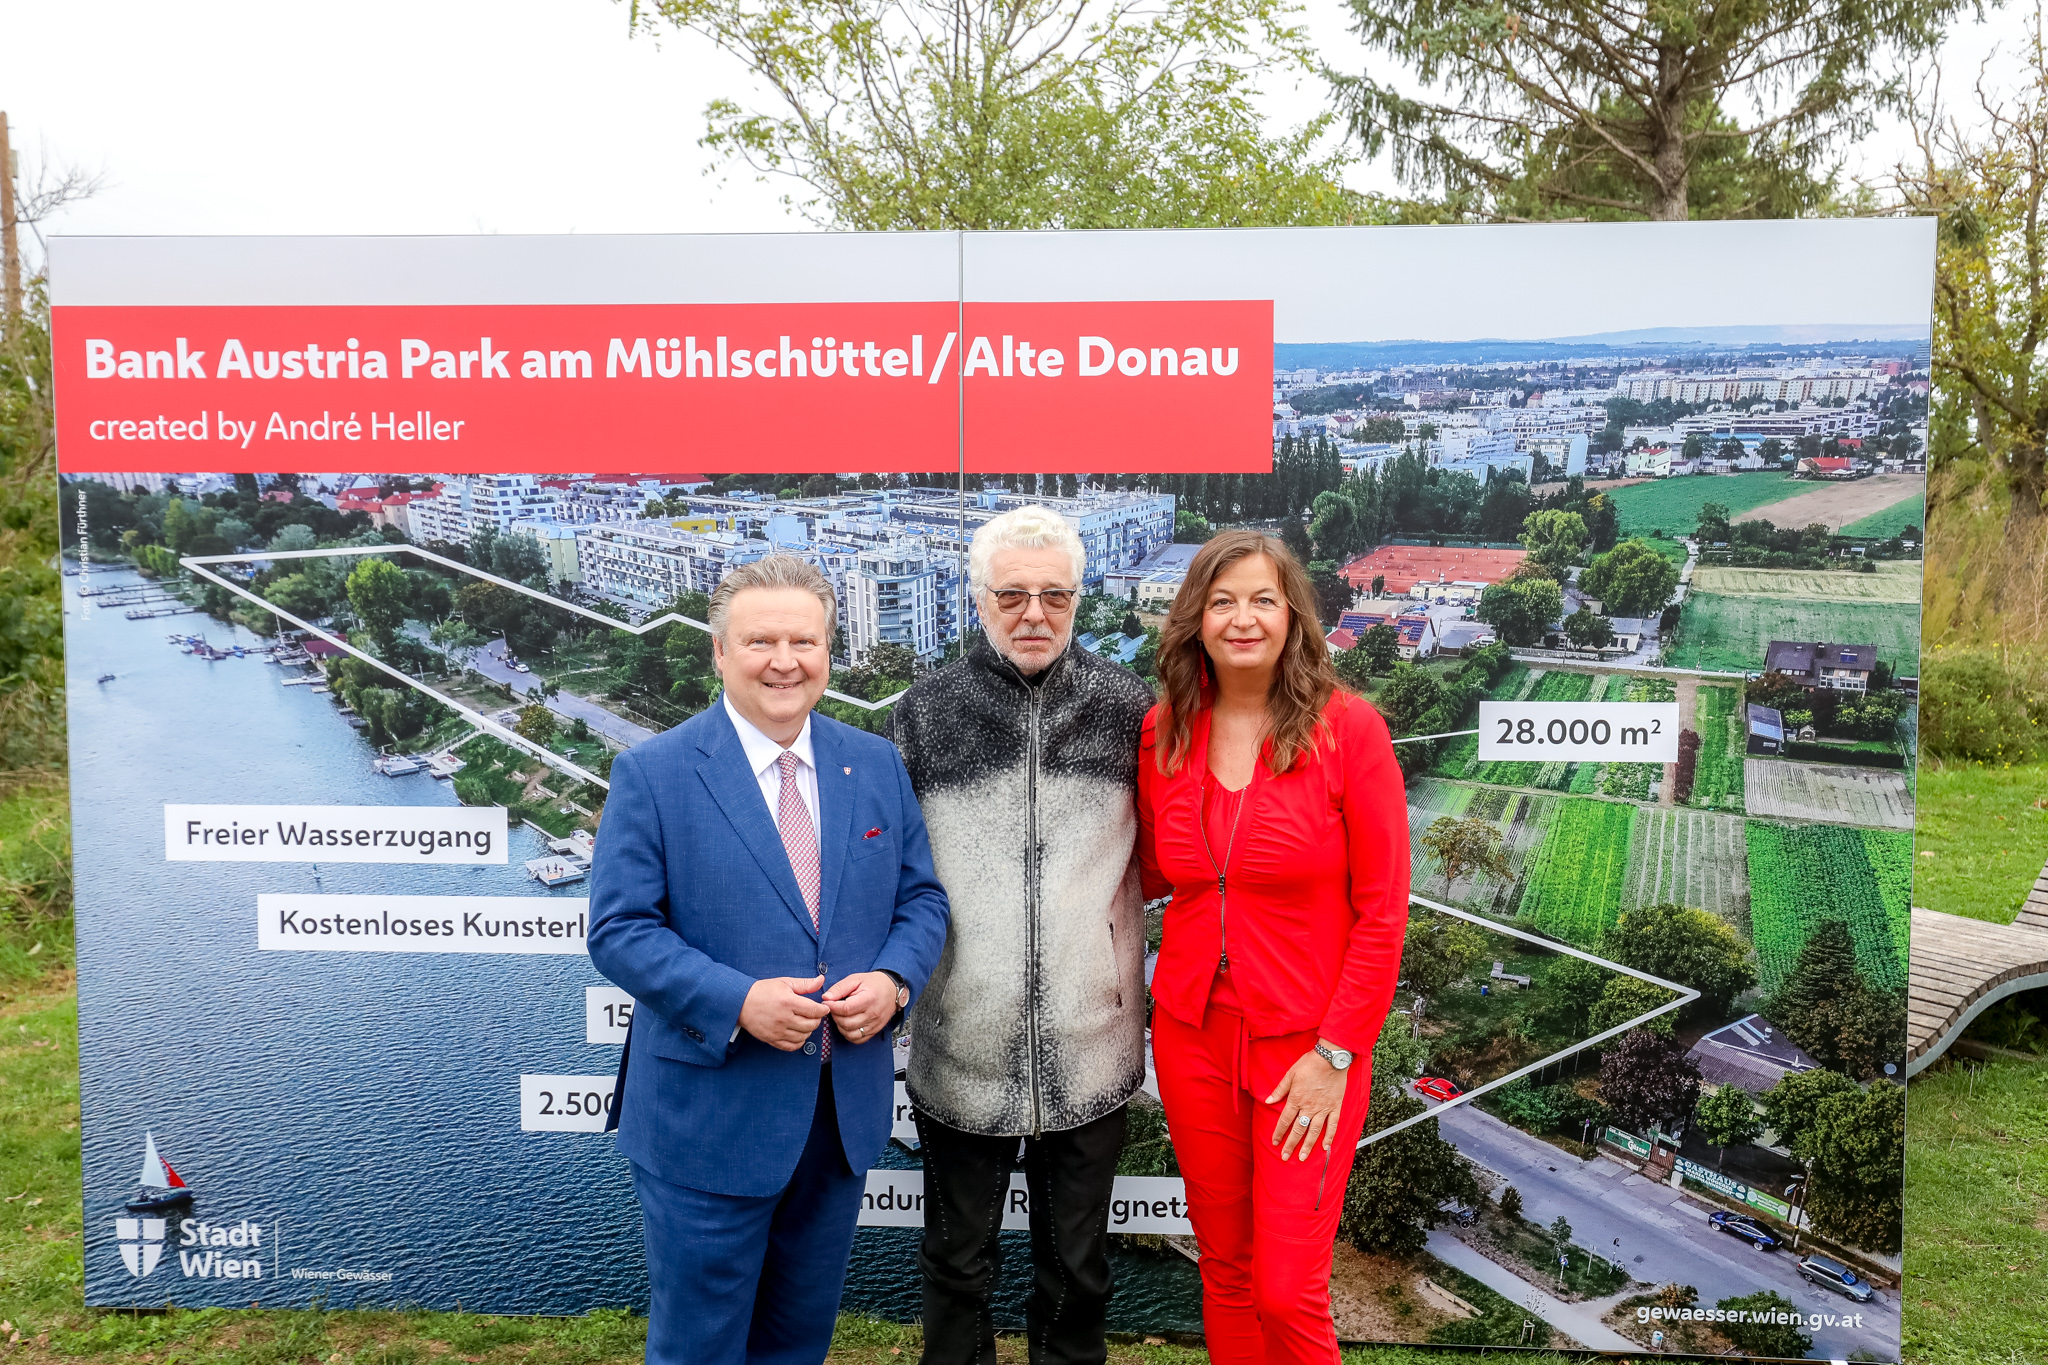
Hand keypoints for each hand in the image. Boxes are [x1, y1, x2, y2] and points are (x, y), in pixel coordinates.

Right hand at [739, 975, 829, 1050]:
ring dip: (808, 1030)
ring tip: (804, 1022)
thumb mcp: (784, 983)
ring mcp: (777, 1031)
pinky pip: (792, 1046)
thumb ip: (805, 984)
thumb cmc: (763, 991)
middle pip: (811, 1025)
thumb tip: (821, 980)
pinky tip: (797, 1032)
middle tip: (813, 1014)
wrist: (741, 1002)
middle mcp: (783, 1018)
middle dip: (817, 1019)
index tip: (823, 1008)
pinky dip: (799, 1041)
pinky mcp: (772, 1039)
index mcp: (788, 1002)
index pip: (814, 1011)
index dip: (823, 1010)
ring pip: (804, 1036)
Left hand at [823, 971, 899, 1043]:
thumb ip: (840, 988)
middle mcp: (873, 1014)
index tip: (827, 1003)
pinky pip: (858, 1039)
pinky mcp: (875, 1031)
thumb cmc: (873, 983)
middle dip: (835, 1016)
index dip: (832, 1007)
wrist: (892, 990)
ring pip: (851, 1033)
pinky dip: (849, 1034)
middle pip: (847, 1023)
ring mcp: (875, 1024)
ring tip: (840, 1016)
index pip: (846, 1009)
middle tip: (834, 1008)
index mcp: (868, 999)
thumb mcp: (855, 979)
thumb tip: (826, 998)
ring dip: (841, 1026)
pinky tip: (847, 1024)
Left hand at [1267, 1043, 1349, 1159]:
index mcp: (1296, 1099)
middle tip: (1285, 1157)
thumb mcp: (1290, 1074)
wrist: (1330, 1059)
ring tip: (1303, 1157)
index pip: (1285, 1120)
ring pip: (1314, 1131)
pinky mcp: (1335, 1107)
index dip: (1279, 1132)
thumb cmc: (1309, 1064)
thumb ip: (1279, 1090)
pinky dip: (1329, 1137)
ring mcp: (1323, 1109)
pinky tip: (1325, 1147)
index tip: (1275, 1142)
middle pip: (1298, 1129)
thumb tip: (1268, 1101)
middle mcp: (1309, 1107)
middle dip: (1291, 1144)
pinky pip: (1332, 1125)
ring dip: (1308, 1145)